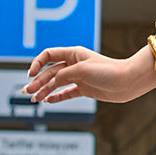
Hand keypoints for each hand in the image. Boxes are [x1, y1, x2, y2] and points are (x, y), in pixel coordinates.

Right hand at [25, 47, 152, 104]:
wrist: (128, 82)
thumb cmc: (108, 71)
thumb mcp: (82, 71)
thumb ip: (63, 76)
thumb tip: (50, 84)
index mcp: (73, 54)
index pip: (48, 55)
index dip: (37, 64)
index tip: (30, 75)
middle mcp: (75, 64)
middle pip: (50, 72)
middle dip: (37, 82)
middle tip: (27, 93)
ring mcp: (79, 77)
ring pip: (56, 84)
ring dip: (44, 91)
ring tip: (34, 100)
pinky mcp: (85, 89)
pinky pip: (67, 93)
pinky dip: (57, 97)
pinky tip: (48, 101)